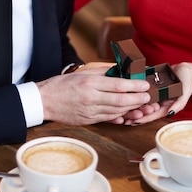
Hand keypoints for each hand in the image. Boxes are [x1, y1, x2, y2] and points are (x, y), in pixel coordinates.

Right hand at [36, 65, 150, 125]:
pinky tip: (127, 113)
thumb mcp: (82, 72)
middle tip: (147, 96)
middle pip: (121, 100)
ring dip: (131, 108)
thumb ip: (102, 72)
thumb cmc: (62, 84)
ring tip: (141, 104)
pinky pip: (108, 118)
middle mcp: (91, 97)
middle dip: (137, 99)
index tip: (145, 84)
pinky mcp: (88, 120)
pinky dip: (119, 116)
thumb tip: (120, 71)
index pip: (118, 84)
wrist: (45, 101)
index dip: (135, 85)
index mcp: (90, 82)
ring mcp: (90, 110)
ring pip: (117, 111)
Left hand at [121, 62, 191, 124]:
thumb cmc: (186, 81)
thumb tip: (170, 113)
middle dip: (135, 114)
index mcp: (165, 106)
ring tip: (121, 109)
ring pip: (140, 101)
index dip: (143, 118)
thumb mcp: (185, 93)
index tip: (133, 122)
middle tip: (123, 118)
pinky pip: (140, 90)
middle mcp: (157, 101)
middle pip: (144, 110)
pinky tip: (124, 94)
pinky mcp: (148, 85)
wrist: (183, 68)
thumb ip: (179, 104)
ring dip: (131, 105)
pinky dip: (133, 93)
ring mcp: (152, 94)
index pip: (153, 114)